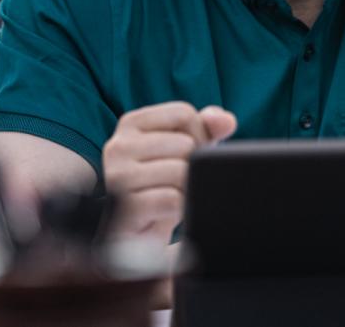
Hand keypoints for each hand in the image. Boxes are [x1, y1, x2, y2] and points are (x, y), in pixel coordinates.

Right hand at [102, 101, 236, 243]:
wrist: (135, 232)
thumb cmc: (160, 183)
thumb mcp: (182, 150)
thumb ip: (205, 128)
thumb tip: (227, 121)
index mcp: (131, 123)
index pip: (184, 113)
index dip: (199, 135)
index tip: (188, 155)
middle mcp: (118, 145)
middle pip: (185, 143)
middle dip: (192, 166)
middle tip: (176, 182)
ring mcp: (118, 176)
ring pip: (180, 171)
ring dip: (185, 188)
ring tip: (170, 196)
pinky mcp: (125, 206)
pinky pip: (172, 199)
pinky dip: (179, 207)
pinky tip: (166, 211)